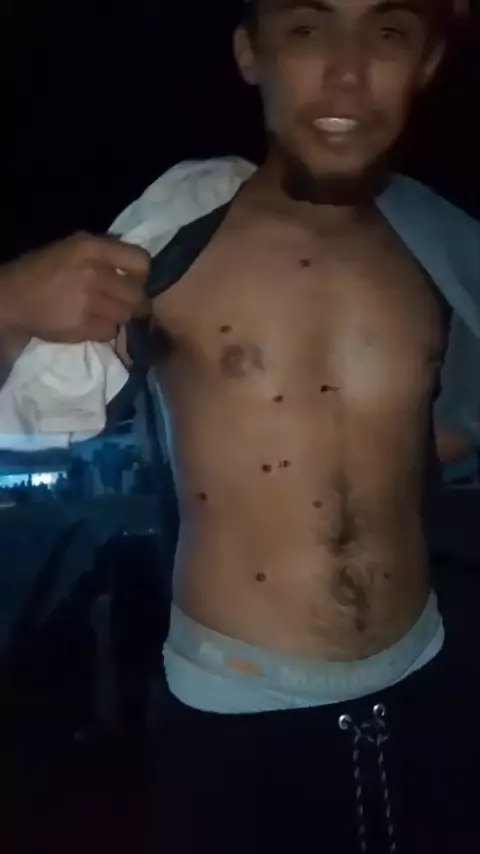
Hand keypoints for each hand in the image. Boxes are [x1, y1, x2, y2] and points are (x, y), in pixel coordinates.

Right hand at [0, 233, 150, 343]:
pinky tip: (91, 323)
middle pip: (138, 293)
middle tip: (123, 302)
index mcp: (92, 248)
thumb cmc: (46, 270)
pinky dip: (104, 331)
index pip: (141, 261)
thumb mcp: (75, 247)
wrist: (13, 298)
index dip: (143, 275)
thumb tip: (141, 265)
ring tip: (103, 312)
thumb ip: (107, 252)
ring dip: (119, 316)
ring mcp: (88, 301)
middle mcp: (93, 272)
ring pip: (126, 315)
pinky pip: (110, 332)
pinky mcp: (82, 326)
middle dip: (134, 300)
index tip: (136, 281)